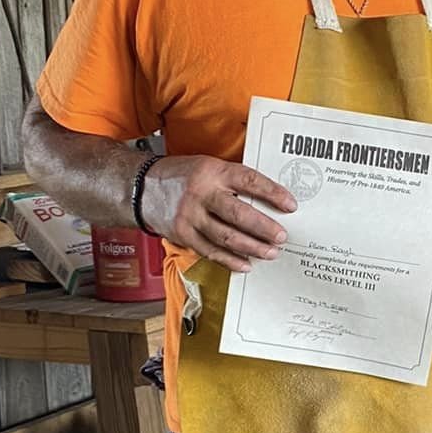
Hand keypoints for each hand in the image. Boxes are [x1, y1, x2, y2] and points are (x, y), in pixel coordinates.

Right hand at [139, 155, 295, 272]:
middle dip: (264, 228)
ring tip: (271, 253)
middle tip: (282, 236)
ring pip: (226, 236)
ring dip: (252, 247)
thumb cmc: (181, 176)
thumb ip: (233, 181)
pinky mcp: (183, 235)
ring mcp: (190, 216)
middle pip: (239, 214)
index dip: (272, 193)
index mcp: (212, 172)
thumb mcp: (208, 167)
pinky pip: (210, 251)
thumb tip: (269, 200)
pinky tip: (246, 265)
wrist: (140, 188)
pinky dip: (230, 260)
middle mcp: (200, 194)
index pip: (248, 180)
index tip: (290, 205)